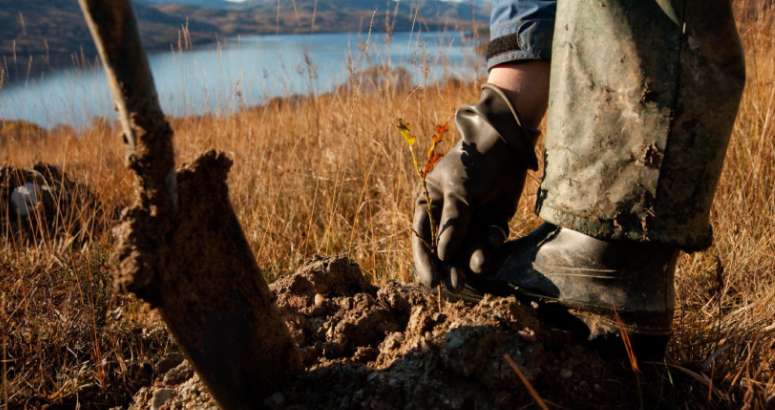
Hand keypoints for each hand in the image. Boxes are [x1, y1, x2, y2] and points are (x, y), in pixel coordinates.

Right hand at [412, 84, 537, 292]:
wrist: (506, 145)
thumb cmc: (473, 164)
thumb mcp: (459, 191)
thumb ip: (453, 223)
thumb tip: (443, 255)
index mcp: (429, 205)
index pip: (422, 238)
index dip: (426, 261)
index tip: (431, 283)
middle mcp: (449, 215)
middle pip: (447, 249)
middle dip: (451, 267)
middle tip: (456, 287)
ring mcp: (472, 219)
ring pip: (471, 247)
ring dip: (474, 258)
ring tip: (480, 265)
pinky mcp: (494, 219)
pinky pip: (491, 239)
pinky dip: (494, 241)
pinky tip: (497, 233)